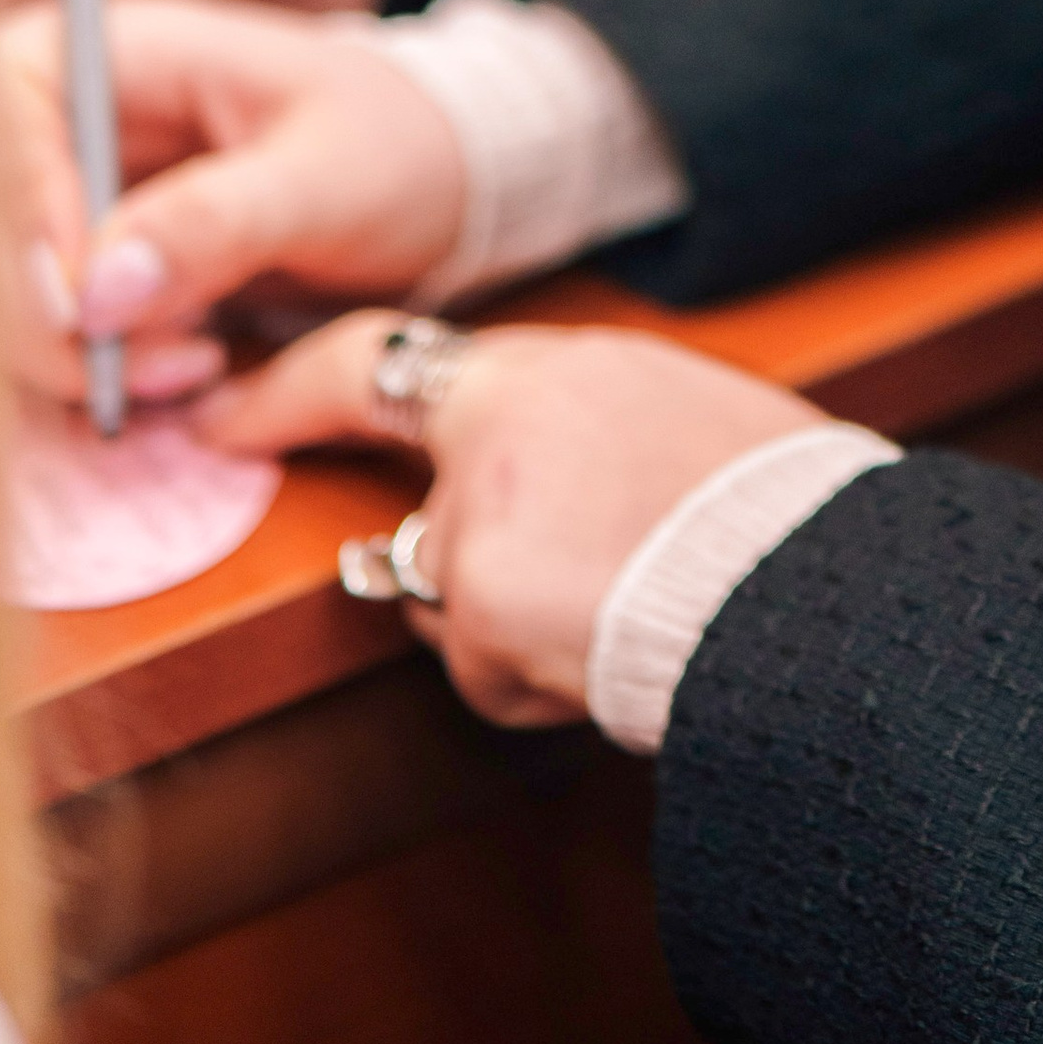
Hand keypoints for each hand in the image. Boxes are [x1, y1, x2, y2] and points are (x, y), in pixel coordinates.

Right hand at [0, 0, 466, 409]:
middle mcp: (79, 119)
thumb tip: (99, 289)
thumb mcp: (330, 175)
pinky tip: (184, 372)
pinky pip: (49, 329)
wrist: (448, 185)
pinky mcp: (97, 269)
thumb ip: (220, 221)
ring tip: (189, 367)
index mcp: (127, 51)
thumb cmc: (399, 143)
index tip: (72, 296)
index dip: (15, 194)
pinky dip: (97, 369)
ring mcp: (79, 197)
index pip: (2, 94)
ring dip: (70, 352)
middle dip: (39, 305)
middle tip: (130, 365)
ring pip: (2, 283)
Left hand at [195, 315, 823, 723]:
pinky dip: (537, 682)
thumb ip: (576, 432)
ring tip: (632, 615)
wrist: (817, 576)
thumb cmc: (774, 510)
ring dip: (518, 633)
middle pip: (413, 519)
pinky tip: (612, 657)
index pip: (388, 361)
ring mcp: (479, 507)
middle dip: (443, 569)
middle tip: (497, 587)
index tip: (225, 413)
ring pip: (455, 604)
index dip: (292, 389)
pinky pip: (484, 669)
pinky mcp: (482, 593)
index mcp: (552, 365)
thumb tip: (520, 481)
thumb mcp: (674, 418)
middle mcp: (499, 418)